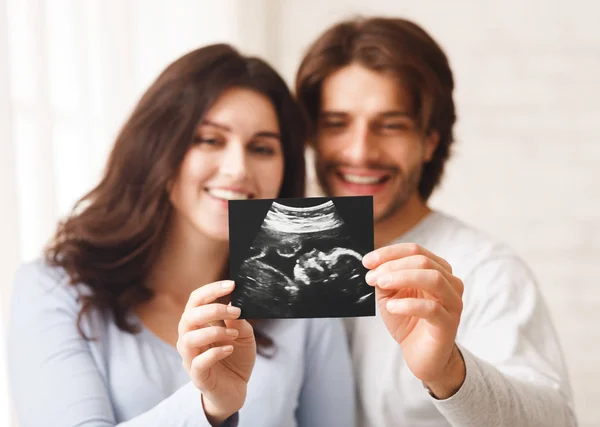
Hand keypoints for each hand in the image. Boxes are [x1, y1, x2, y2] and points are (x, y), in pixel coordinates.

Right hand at [177, 280, 255, 423]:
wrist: (235, 389)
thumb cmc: (236, 358)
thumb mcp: (244, 335)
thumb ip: (238, 321)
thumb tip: (234, 305)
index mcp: (198, 323)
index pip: (196, 300)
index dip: (211, 290)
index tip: (232, 284)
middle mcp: (189, 338)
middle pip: (189, 316)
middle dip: (213, 310)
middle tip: (236, 311)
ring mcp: (190, 358)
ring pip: (189, 338)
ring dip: (214, 332)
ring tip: (233, 334)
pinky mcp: (197, 376)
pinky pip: (198, 362)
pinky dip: (215, 353)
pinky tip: (229, 349)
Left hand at [363, 243, 464, 396]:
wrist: (421, 355)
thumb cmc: (407, 321)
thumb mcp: (391, 295)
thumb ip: (385, 279)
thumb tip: (374, 266)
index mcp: (437, 270)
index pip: (416, 250)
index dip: (389, 253)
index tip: (367, 261)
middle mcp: (450, 283)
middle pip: (424, 261)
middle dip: (393, 266)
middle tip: (372, 277)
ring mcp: (453, 303)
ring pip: (433, 279)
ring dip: (402, 278)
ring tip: (381, 285)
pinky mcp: (449, 324)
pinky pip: (431, 308)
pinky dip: (408, 304)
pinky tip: (392, 307)